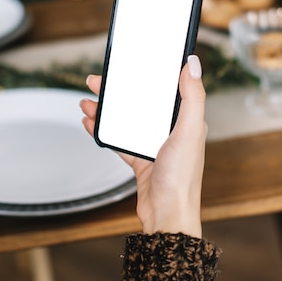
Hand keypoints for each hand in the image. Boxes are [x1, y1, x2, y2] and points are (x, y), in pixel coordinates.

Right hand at [80, 55, 206, 237]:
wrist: (167, 216)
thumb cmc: (182, 179)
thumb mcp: (189, 131)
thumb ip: (193, 97)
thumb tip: (193, 64)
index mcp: (186, 121)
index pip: (163, 90)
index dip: (145, 75)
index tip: (127, 66)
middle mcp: (171, 132)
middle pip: (140, 103)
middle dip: (117, 92)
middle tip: (96, 82)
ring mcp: (155, 146)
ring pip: (127, 120)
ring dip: (106, 110)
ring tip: (88, 102)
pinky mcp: (142, 161)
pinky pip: (119, 140)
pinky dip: (104, 131)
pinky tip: (91, 124)